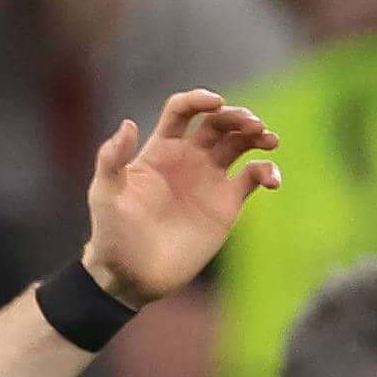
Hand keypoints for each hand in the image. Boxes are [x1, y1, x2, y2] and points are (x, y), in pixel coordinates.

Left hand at [77, 89, 283, 304]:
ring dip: (258, 135)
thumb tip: (128, 123)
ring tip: (269, 139)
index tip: (216, 103)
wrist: (131, 275)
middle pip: (218, 123)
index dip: (199, 100)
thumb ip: (111, 160)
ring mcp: (209, 178)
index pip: (182, 111)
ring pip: (240, 144)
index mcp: (160, 149)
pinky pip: (253, 177)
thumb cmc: (112, 234)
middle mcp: (188, 158)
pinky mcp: (227, 203)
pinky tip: (271, 178)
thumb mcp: (104, 196)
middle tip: (252, 124)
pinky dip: (267, 171)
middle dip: (237, 116)